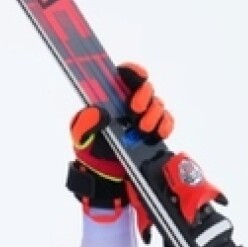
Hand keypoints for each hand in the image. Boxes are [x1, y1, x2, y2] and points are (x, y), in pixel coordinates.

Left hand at [65, 62, 173, 212]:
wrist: (104, 175)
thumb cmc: (90, 149)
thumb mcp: (81, 136)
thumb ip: (85, 122)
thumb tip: (99, 112)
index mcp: (110, 98)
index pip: (124, 76)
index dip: (133, 72)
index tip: (139, 76)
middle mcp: (128, 104)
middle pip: (145, 88)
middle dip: (144, 95)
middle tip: (136, 110)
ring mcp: (143, 117)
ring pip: (158, 104)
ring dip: (154, 114)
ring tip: (143, 129)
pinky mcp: (154, 131)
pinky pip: (167, 122)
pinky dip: (165, 125)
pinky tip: (158, 134)